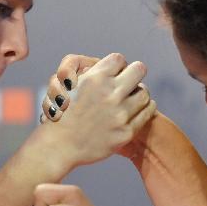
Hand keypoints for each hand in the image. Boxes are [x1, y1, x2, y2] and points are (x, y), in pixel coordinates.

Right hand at [39, 53, 156, 165]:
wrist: (59, 146)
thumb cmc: (63, 114)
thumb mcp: (70, 85)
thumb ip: (93, 73)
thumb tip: (116, 65)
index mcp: (94, 79)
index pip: (118, 59)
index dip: (117, 65)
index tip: (116, 72)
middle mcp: (109, 94)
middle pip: (138, 69)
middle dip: (134, 73)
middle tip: (130, 80)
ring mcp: (119, 114)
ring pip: (144, 92)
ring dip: (139, 92)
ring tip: (132, 97)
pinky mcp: (126, 132)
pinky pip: (147, 111)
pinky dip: (145, 107)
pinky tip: (138, 108)